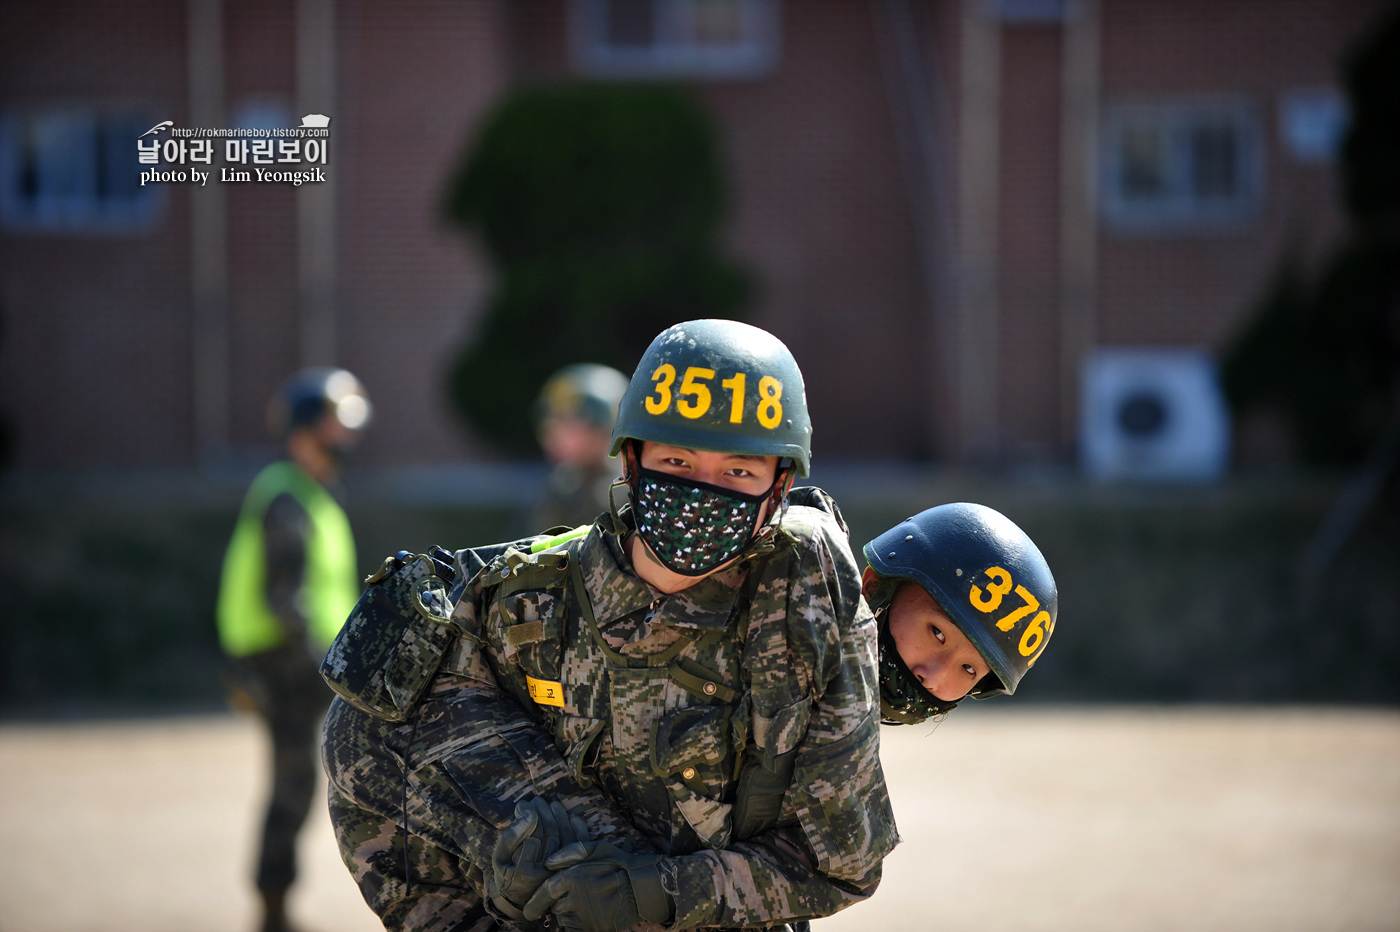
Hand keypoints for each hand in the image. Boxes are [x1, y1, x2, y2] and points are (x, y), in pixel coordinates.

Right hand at [487, 797, 588, 919]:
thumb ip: (510, 836)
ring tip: (549, 804)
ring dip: (559, 815)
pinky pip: (581, 844)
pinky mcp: (575, 869)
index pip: (532, 838)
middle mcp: (547, 876)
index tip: (522, 804)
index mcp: (525, 876)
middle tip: (536, 800)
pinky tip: (569, 815)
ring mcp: (564, 872)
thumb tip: (529, 812)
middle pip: (551, 835)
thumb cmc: (507, 873)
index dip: (528, 817)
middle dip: (543, 812)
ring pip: (566, 836)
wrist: (522, 897)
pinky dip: (577, 826)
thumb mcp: (500, 857)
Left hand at [522, 841, 671, 931]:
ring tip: (583, 904)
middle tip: (571, 898)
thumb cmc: (619, 864)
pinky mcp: (594, 928)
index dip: (534, 903)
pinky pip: (575, 930)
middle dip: (558, 904)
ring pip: (564, 919)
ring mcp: (584, 915)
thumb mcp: (596, 848)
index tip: (528, 911)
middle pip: (554, 907)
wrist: (642, 887)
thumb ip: (570, 851)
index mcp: (572, 877)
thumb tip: (548, 862)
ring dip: (568, 914)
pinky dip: (576, 925)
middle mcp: (575, 898)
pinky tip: (587, 915)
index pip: (545, 892)